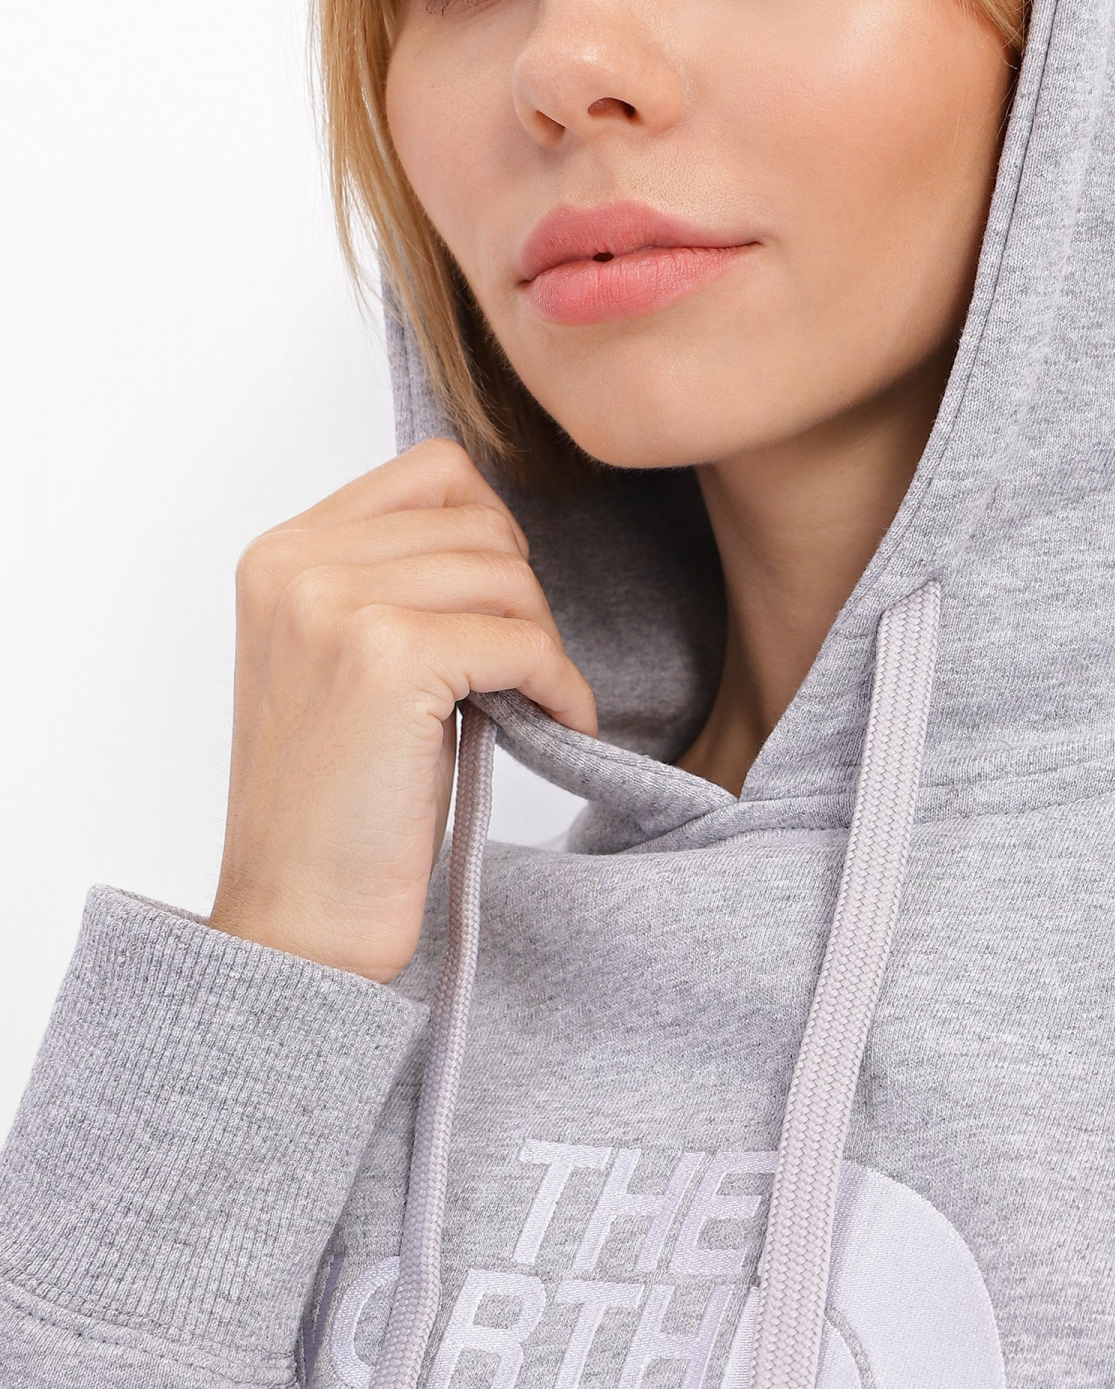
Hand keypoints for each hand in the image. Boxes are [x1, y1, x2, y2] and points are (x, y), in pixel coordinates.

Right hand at [207, 438, 595, 982]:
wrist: (301, 916)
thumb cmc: (340, 805)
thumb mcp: (348, 663)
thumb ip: (396, 583)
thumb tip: (504, 535)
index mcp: (280, 553)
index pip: (434, 472)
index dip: (492, 541)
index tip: (495, 619)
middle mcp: (296, 563)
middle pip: (482, 522)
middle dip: (521, 600)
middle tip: (516, 677)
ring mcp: (336, 605)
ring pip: (510, 576)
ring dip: (541, 646)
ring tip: (524, 707)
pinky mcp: (389, 658)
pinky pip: (526, 642)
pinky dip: (561, 689)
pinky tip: (553, 730)